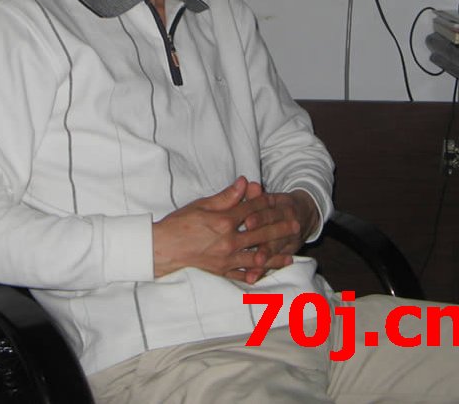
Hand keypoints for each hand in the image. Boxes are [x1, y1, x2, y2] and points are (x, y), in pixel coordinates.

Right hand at [152, 177, 299, 282]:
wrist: (163, 248)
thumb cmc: (179, 224)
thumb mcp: (201, 205)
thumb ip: (225, 196)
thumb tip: (243, 183)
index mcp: (224, 221)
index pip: (251, 210)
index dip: (264, 203)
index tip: (276, 200)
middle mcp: (229, 241)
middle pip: (260, 234)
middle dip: (279, 229)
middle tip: (296, 226)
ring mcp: (226, 258)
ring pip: (256, 257)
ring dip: (275, 256)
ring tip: (290, 256)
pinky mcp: (221, 270)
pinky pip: (243, 274)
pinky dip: (256, 274)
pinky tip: (267, 273)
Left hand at [243, 184, 319, 280]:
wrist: (307, 212)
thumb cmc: (278, 203)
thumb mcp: (270, 196)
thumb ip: (257, 194)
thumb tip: (250, 184)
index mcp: (282, 206)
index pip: (270, 211)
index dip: (259, 216)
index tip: (247, 222)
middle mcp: (289, 223)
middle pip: (275, 233)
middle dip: (264, 243)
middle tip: (252, 250)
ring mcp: (290, 239)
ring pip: (276, 249)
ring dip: (265, 259)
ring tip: (254, 266)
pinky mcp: (288, 252)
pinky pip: (275, 262)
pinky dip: (264, 269)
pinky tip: (253, 277)